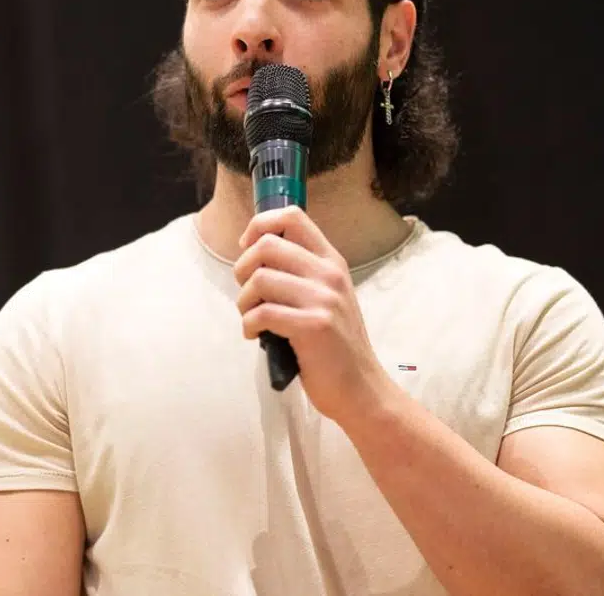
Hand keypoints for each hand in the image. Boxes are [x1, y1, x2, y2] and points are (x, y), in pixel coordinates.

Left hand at [233, 206, 386, 423]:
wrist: (360, 387)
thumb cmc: (335, 345)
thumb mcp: (328, 297)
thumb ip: (302, 273)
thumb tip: (255, 256)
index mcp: (331, 261)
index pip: (292, 216)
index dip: (259, 225)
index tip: (247, 248)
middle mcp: (329, 274)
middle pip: (266, 245)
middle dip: (242, 268)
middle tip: (247, 293)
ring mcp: (323, 299)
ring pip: (259, 279)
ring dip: (243, 301)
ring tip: (251, 318)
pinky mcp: (313, 326)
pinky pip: (262, 312)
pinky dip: (248, 324)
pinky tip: (254, 334)